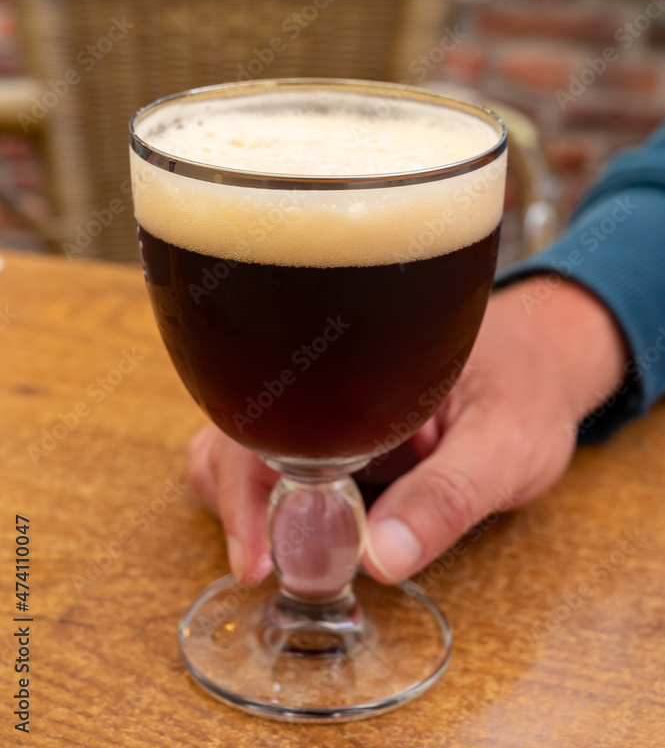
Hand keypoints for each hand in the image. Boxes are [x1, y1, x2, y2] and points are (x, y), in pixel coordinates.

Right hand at [187, 278, 626, 583]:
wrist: (543, 356)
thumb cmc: (526, 388)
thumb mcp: (503, 445)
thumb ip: (445, 498)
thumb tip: (378, 560)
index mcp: (355, 360)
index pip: (267, 414)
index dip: (243, 485)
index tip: (255, 555)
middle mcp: (325, 373)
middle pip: (234, 428)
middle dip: (234, 497)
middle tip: (265, 563)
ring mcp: (324, 402)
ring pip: (240, 443)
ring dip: (246, 499)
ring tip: (282, 549)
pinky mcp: (333, 428)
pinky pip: (276, 459)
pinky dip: (272, 500)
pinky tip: (311, 528)